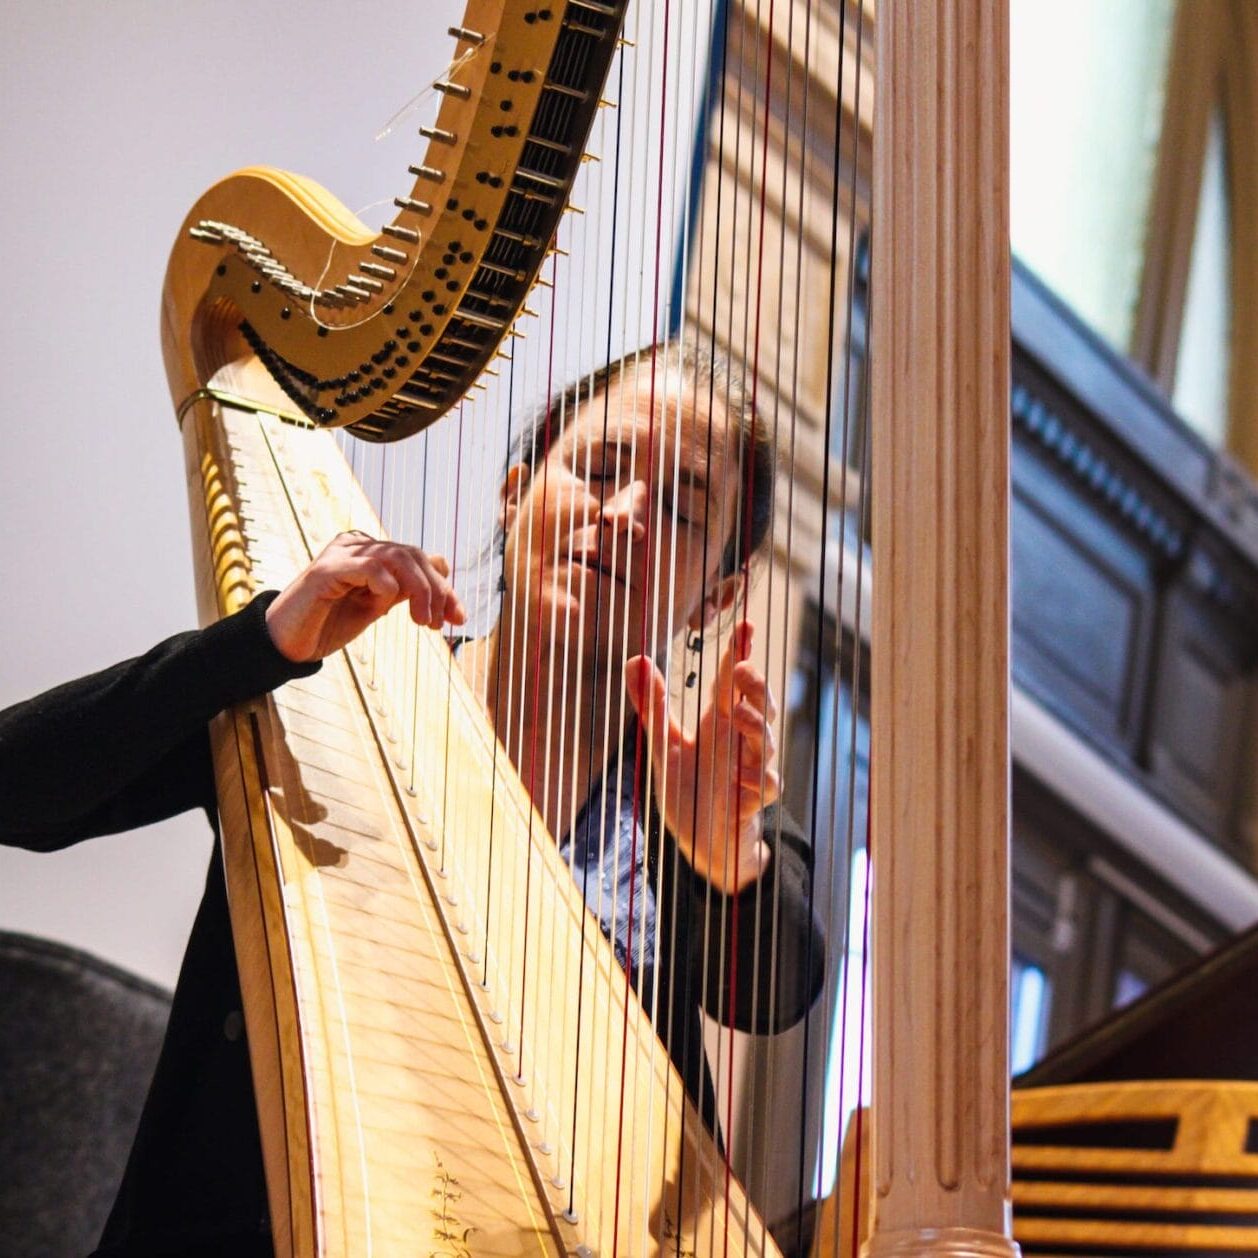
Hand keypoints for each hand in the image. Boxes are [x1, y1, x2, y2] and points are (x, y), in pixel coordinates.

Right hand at [265, 532, 466, 663]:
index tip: (458, 618)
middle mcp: (356, 545)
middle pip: (413, 556)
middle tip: (442, 625)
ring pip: (397, 558)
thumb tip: (442, 568)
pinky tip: (385, 607)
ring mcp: (341, 553)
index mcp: (370, 552)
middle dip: (437, 591)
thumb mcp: (377, 606)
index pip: (418, 558)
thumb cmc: (330, 624)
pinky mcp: (326, 569)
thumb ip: (405, 588)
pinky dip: (386, 586)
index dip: (444, 586)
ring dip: (419, 591)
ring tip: (423, 623)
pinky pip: (369, 567)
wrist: (289, 644)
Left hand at [624, 620, 777, 894]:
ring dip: (756, 726)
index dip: (740, 652)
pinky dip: (757, 779)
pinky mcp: (754, 801)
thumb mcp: (663, 744)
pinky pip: (768, 785)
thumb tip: (636, 658)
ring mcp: (750, 769)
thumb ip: (652, 705)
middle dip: (757, 685)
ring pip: (767, 740)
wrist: (699, 842)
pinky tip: (739, 781)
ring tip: (737, 716)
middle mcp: (738, 741)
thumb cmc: (689, 788)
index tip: (746, 625)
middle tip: (742, 670)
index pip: (731, 681)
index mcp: (718, 723)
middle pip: (762, 703)